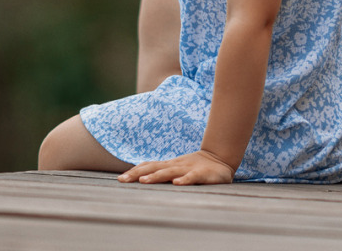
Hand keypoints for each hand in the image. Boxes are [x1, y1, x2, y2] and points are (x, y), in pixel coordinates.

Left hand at [118, 150, 235, 184]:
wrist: (220, 158)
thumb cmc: (196, 167)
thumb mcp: (177, 169)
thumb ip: (162, 172)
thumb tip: (141, 178)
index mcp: (169, 165)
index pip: (149, 166)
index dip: (135, 171)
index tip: (120, 178)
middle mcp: (175, 166)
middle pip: (154, 168)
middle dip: (137, 174)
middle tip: (123, 180)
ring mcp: (188, 169)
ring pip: (170, 172)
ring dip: (156, 176)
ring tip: (143, 181)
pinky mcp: (202, 174)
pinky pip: (192, 177)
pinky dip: (185, 180)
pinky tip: (177, 183)